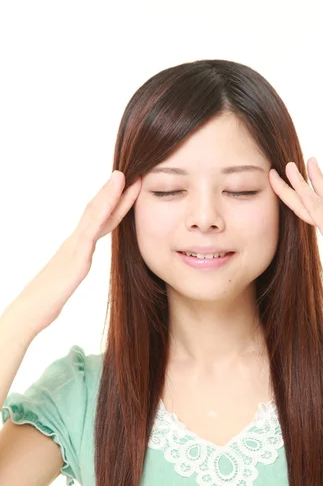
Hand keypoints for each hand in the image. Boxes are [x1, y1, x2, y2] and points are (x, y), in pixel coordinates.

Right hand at [2, 171, 141, 338]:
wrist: (28, 313)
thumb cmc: (47, 300)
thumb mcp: (68, 278)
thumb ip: (75, 265)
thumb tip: (80, 260)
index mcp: (77, 247)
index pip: (99, 220)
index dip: (115, 202)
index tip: (129, 187)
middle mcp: (74, 242)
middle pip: (97, 211)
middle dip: (115, 192)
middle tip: (130, 173)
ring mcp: (73, 249)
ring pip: (92, 217)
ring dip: (108, 196)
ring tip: (121, 178)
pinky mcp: (73, 262)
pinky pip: (87, 236)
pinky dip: (98, 219)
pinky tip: (108, 207)